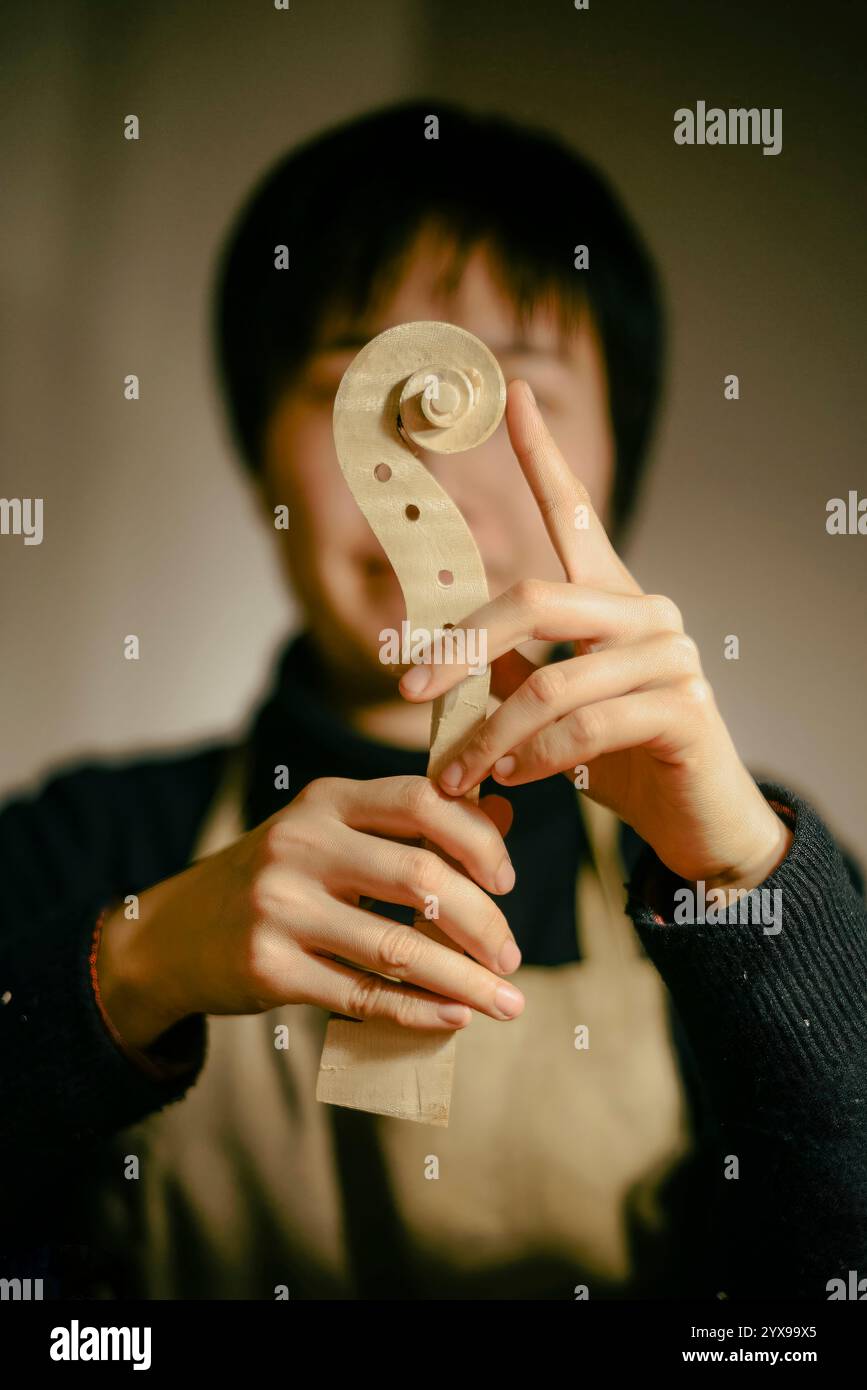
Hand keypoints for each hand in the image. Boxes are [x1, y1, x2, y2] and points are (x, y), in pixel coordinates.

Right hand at [98, 775, 524, 1050]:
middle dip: (483, 922)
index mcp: (326, 800)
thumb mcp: (332, 834)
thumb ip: (412, 825)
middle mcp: (301, 844)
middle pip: (420, 875)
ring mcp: (280, 908)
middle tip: (513, 955)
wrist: (173, 935)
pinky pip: (362, 995)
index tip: (507, 881)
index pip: (423, 800)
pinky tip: (455, 1017)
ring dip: (466, 980)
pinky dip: (419, 1010)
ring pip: (398, 947)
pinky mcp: (268, 969)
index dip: (479, 839)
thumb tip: (504, 815)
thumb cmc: (277, 879)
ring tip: (506, 1000)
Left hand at [399, 380, 791, 891]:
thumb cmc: (620, 759)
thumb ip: (509, 672)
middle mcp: (646, 610)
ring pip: (549, 682)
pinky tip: (513, 780)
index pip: (574, 513)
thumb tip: (444, 657)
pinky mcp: (684, 705)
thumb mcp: (551, 711)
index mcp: (612, 598)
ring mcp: (671, 654)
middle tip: (406, 691)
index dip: (542, 455)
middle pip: (533, 600)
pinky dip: (533, 759)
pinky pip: (582, 728)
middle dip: (459, 649)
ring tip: (457, 774)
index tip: (513, 393)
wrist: (696, 820)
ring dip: (488, 736)